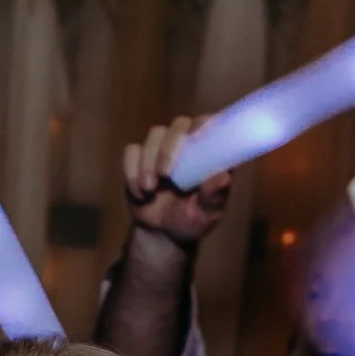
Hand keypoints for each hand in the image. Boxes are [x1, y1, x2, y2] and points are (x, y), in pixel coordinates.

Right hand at [123, 114, 231, 244]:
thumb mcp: (207, 212)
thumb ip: (214, 195)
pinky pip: (131, 152)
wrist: (163, 232)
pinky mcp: (139, 157)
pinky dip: (132, 173)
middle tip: (165, 175)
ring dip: (148, 162)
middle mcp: (188, 143)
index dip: (204, 125)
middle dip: (169, 148)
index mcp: (210, 151)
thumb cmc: (192, 218)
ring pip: (154, 135)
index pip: (211, 124)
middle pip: (180, 124)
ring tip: (149, 189)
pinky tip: (139, 194)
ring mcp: (162, 147)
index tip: (195, 139)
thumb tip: (223, 177)